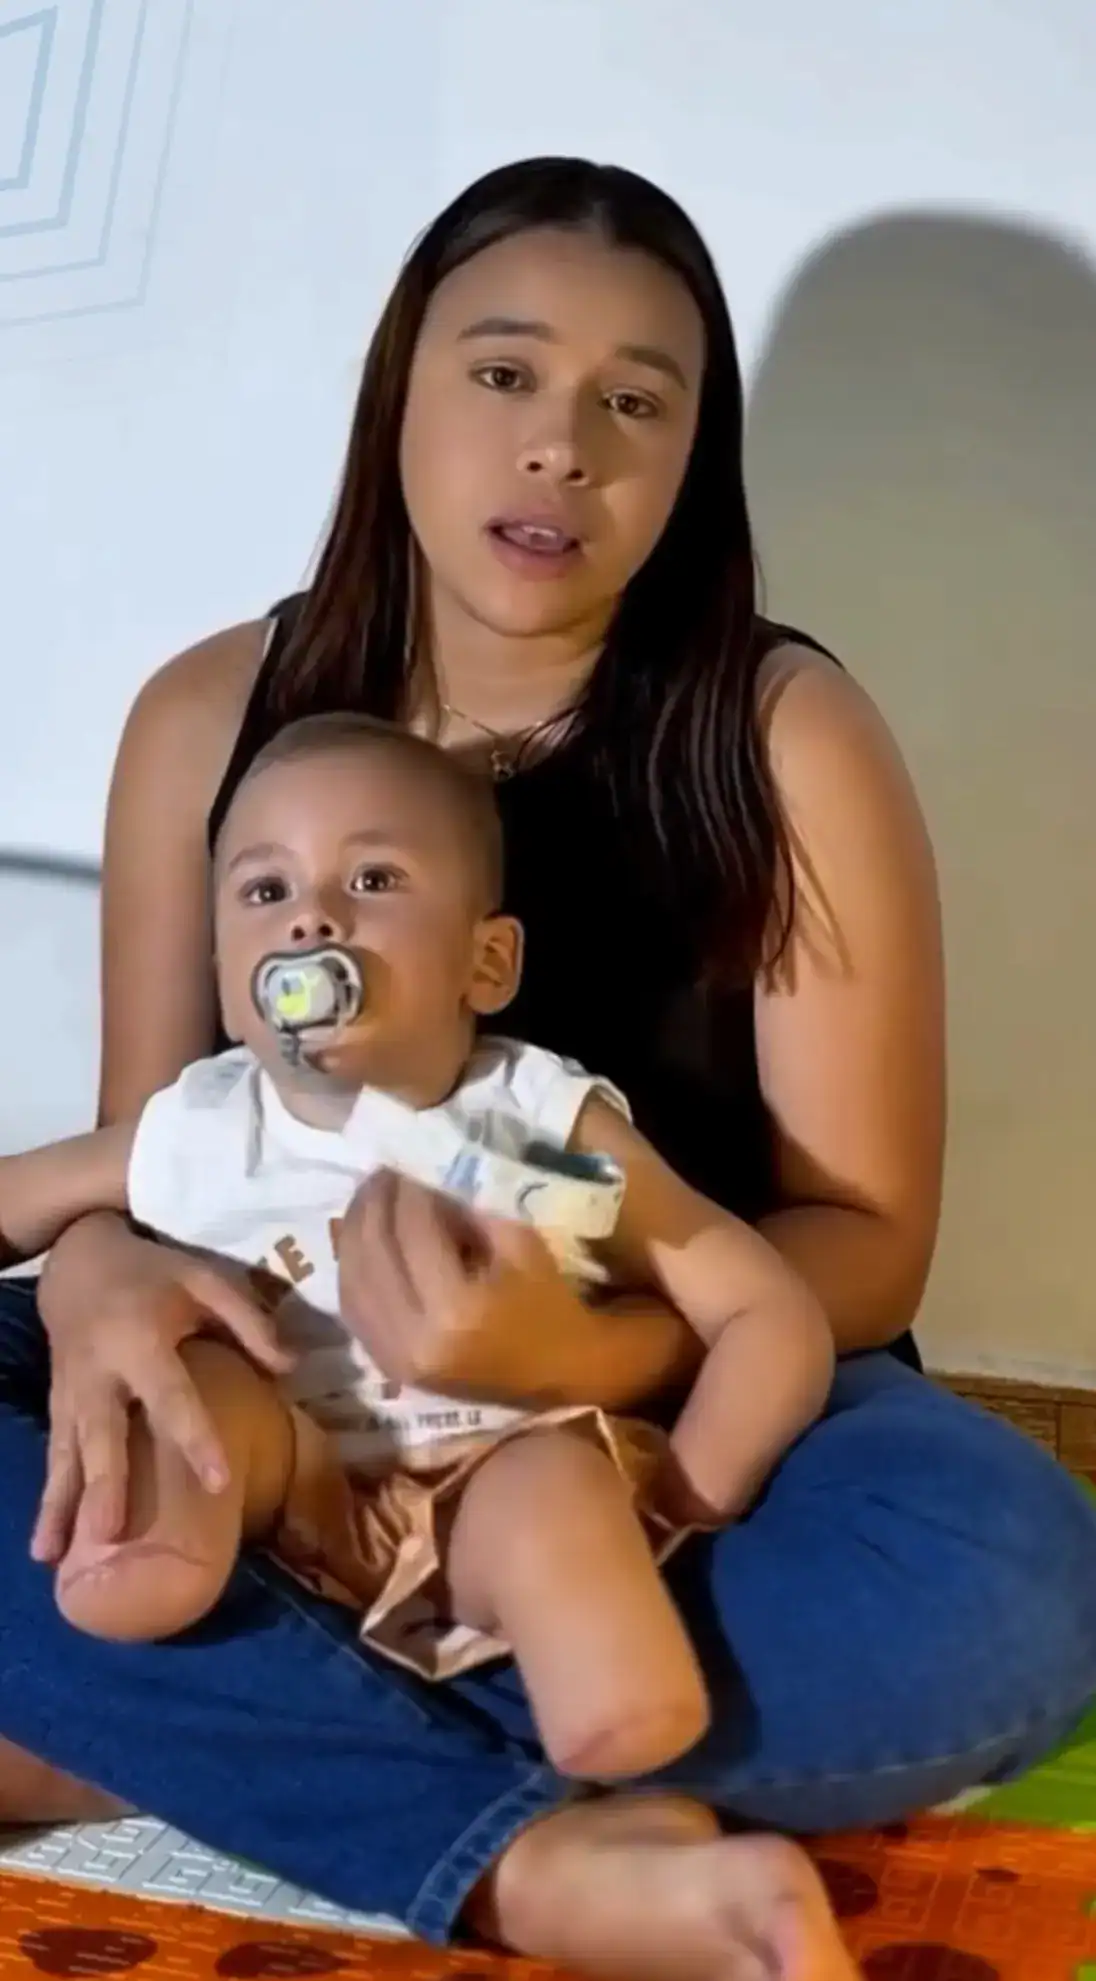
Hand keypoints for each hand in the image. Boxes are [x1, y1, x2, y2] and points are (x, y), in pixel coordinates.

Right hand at [33, 1217, 291, 1563]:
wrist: (77, 1258)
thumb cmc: (153, 1273)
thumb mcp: (204, 1279)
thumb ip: (248, 1320)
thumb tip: (291, 1368)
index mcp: (141, 1339)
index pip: (171, 1396)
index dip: (195, 1438)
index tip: (219, 1482)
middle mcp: (99, 1372)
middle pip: (103, 1435)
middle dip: (105, 1486)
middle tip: (109, 1537)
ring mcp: (71, 1392)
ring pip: (66, 1454)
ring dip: (61, 1506)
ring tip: (54, 1557)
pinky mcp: (57, 1405)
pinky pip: (54, 1456)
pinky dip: (49, 1500)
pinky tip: (46, 1548)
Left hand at [338, 1169, 595, 1403]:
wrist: (556, 1374)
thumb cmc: (548, 1305)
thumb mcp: (521, 1243)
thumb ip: (469, 1205)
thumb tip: (426, 1170)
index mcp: (455, 1309)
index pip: (413, 1228)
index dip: (408, 1186)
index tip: (412, 1156)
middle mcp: (413, 1338)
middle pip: (372, 1250)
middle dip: (375, 1199)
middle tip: (386, 1167)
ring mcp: (393, 1357)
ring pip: (351, 1277)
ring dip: (356, 1228)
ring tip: (372, 1194)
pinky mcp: (386, 1365)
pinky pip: (352, 1305)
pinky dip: (353, 1264)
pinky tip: (365, 1235)